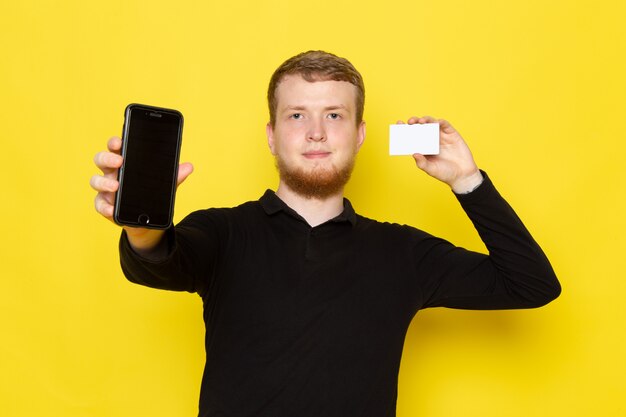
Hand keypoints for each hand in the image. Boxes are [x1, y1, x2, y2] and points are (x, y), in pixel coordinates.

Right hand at [89, 136, 193, 251]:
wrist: (147, 220)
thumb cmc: (152, 194)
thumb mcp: (165, 184)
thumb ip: (175, 175)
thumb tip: (189, 166)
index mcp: (126, 162)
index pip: (116, 147)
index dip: (115, 142)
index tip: (119, 142)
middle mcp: (112, 172)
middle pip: (101, 160)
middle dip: (107, 158)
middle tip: (119, 161)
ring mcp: (106, 189)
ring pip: (95, 180)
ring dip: (103, 182)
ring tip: (116, 186)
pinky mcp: (105, 205)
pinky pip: (99, 204)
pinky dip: (105, 207)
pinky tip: (112, 209)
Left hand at [397, 116, 482, 192]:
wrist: (463, 175)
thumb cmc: (445, 173)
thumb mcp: (431, 170)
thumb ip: (422, 163)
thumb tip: (413, 154)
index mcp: (423, 148)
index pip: (412, 136)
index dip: (405, 129)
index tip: (399, 123)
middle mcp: (431, 140)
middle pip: (420, 127)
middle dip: (414, 122)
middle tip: (410, 121)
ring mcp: (441, 136)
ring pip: (431, 123)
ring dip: (426, 120)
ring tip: (421, 121)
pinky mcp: (452, 134)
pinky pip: (445, 125)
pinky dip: (440, 122)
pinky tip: (437, 122)